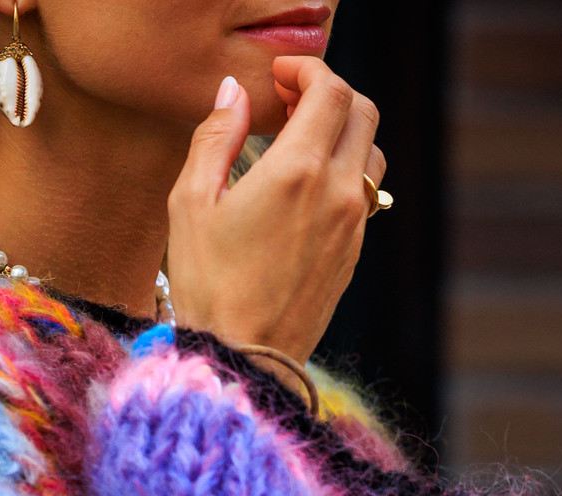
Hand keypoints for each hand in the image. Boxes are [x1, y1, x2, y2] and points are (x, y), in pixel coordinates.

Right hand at [165, 57, 384, 365]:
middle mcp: (337, 192)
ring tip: (301, 142)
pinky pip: (364, 193)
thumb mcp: (191, 204)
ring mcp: (353, 226)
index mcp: (297, 171)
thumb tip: (233, 93)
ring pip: (371, 151)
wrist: (244, 360)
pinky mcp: (353, 253)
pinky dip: (344, 172)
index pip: (331, 90)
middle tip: (290, 101)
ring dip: (342, 133)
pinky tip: (306, 187)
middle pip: (362, 111)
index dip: (308, 69)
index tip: (280, 76)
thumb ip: (214, 136)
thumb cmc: (209, 287)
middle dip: (329, 93)